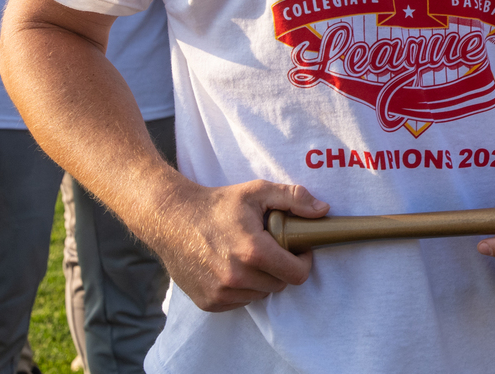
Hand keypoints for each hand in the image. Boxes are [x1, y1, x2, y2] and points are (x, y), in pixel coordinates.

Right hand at [148, 179, 326, 311]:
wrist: (172, 219)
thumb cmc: (218, 204)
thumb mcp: (257, 192)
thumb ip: (293, 198)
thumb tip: (323, 210)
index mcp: (253, 251)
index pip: (297, 274)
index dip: (303, 260)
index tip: (296, 248)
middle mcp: (236, 277)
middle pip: (280, 284)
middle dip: (281, 267)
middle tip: (271, 247)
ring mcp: (221, 293)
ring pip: (261, 294)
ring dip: (262, 278)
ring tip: (249, 255)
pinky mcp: (209, 302)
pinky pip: (240, 301)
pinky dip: (242, 288)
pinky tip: (232, 266)